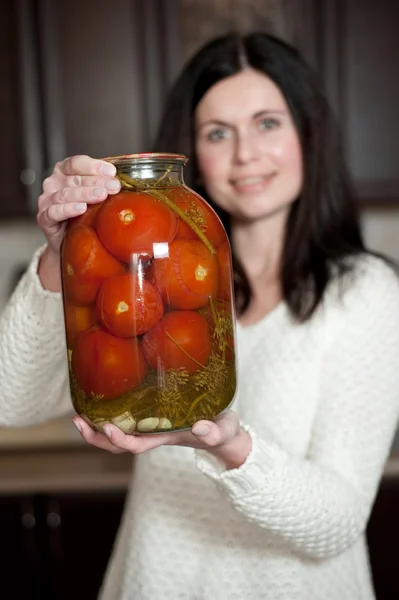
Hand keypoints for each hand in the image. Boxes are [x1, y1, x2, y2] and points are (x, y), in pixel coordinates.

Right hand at [37, 155, 120, 254]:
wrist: (70, 242)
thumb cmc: (85, 215)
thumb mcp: (96, 197)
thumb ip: (105, 186)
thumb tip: (127, 182)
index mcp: (64, 172)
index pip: (76, 163)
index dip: (94, 166)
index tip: (112, 172)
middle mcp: (53, 183)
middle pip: (74, 178)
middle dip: (96, 181)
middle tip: (114, 186)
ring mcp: (47, 200)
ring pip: (65, 194)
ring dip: (84, 194)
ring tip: (101, 195)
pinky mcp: (44, 218)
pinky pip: (54, 212)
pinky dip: (67, 209)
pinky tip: (81, 209)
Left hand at [72, 411, 251, 468]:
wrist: (225, 435)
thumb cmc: (223, 432)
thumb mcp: (223, 431)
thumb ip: (214, 432)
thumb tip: (200, 427)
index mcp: (166, 438)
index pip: (137, 444)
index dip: (120, 439)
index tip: (108, 427)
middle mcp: (154, 434)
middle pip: (118, 445)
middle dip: (96, 438)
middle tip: (77, 421)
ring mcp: (152, 428)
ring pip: (118, 435)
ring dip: (97, 429)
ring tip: (78, 415)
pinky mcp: (153, 417)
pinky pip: (127, 420)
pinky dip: (111, 415)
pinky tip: (101, 401)